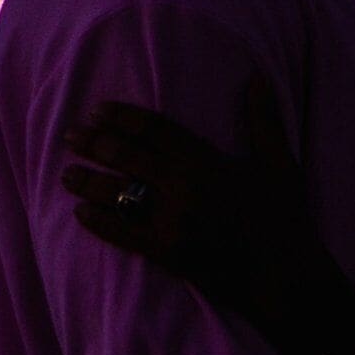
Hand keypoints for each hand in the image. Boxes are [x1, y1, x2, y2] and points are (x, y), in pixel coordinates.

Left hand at [61, 84, 325, 336]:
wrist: (287, 278)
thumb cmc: (286, 219)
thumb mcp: (280, 164)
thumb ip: (263, 119)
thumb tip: (258, 76)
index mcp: (209, 160)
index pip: (154, 129)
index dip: (121, 117)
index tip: (98, 110)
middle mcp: (187, 185)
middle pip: (128, 156)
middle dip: (94, 143)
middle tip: (70, 135)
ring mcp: (175, 220)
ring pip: (119, 193)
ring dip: (88, 181)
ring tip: (67, 174)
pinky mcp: (169, 253)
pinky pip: (124, 233)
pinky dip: (99, 222)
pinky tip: (81, 213)